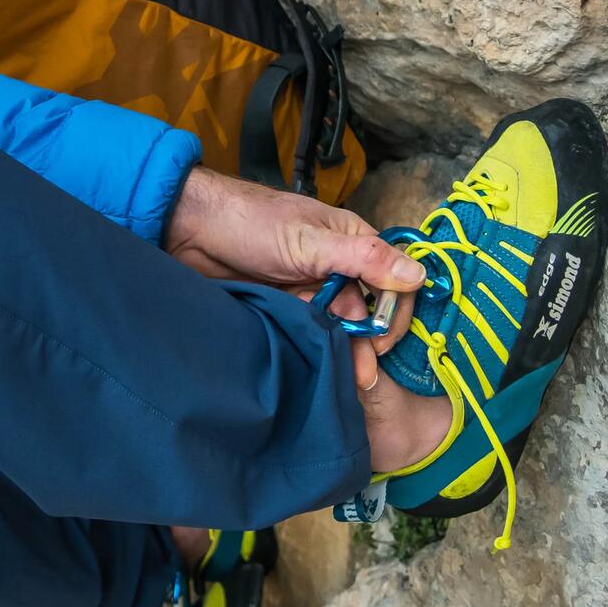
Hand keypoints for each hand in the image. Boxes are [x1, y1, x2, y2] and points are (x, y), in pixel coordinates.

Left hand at [163, 167, 425, 387]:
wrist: (188, 230)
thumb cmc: (251, 223)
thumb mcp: (310, 241)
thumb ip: (363, 259)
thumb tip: (419, 275)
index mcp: (351, 241)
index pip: (392, 281)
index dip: (392, 312)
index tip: (382, 339)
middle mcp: (335, 266)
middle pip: (366, 310)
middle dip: (367, 342)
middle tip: (364, 375)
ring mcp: (308, 288)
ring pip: (337, 326)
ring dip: (343, 351)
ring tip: (346, 383)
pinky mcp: (284, 307)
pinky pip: (309, 332)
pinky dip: (316, 350)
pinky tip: (320, 372)